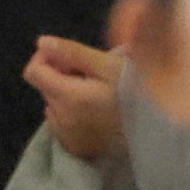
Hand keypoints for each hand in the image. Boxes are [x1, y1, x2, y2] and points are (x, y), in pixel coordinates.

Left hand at [26, 34, 122, 160]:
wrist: (156, 131)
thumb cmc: (134, 92)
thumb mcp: (108, 65)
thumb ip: (72, 52)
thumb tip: (41, 42)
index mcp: (66, 96)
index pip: (33, 72)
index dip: (45, 58)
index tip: (68, 58)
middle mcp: (60, 118)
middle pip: (46, 88)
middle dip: (62, 76)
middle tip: (91, 75)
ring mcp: (66, 135)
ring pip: (54, 105)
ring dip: (67, 95)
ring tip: (96, 94)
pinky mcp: (75, 147)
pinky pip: (62, 124)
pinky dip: (72, 114)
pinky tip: (95, 112)